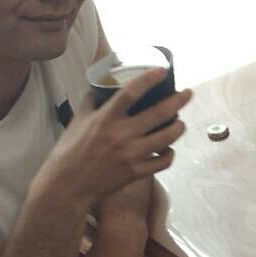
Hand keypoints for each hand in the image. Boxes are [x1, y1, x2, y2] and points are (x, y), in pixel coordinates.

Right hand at [36, 69, 191, 207]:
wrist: (67, 186)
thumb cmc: (70, 150)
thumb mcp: (78, 120)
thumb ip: (92, 101)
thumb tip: (102, 84)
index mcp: (105, 119)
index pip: (131, 93)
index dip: (149, 79)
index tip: (163, 71)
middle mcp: (121, 135)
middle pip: (159, 113)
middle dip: (178, 101)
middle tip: (188, 93)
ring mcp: (131, 155)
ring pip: (167, 137)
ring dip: (179, 127)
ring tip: (181, 122)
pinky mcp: (136, 173)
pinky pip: (163, 161)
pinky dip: (169, 153)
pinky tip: (168, 148)